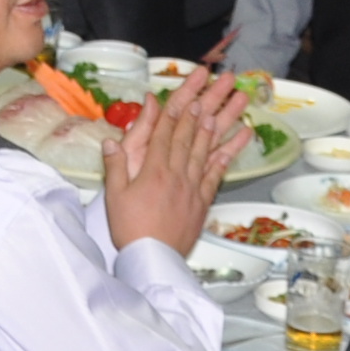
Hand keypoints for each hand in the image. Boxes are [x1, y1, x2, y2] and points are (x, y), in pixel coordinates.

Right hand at [103, 66, 255, 255]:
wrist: (153, 259)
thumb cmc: (130, 228)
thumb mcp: (115, 195)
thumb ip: (116, 165)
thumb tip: (111, 140)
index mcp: (153, 171)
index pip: (164, 134)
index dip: (175, 112)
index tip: (186, 95)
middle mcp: (176, 174)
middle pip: (189, 136)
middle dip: (199, 110)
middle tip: (211, 92)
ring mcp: (192, 187)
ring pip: (206, 150)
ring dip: (216, 127)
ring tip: (225, 107)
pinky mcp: (202, 201)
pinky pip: (217, 174)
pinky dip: (228, 155)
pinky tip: (239, 141)